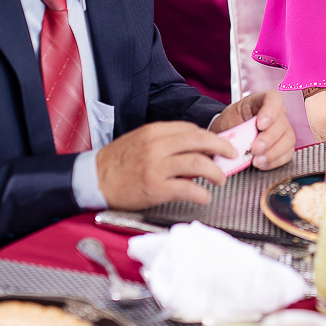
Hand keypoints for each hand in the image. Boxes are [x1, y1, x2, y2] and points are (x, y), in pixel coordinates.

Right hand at [96, 121, 233, 208]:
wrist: (94, 179)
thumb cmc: (118, 161)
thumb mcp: (142, 140)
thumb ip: (167, 141)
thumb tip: (196, 148)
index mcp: (155, 131)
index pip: (192, 129)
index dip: (211, 137)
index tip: (219, 145)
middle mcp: (158, 145)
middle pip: (200, 141)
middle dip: (222, 147)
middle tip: (231, 155)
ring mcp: (157, 166)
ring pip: (198, 163)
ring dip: (216, 172)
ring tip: (220, 179)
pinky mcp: (155, 187)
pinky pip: (187, 189)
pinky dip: (201, 193)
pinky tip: (205, 197)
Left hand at [211, 90, 295, 169]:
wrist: (228, 134)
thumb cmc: (230, 123)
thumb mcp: (227, 121)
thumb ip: (236, 129)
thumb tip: (239, 144)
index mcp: (260, 101)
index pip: (273, 99)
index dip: (270, 111)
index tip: (260, 125)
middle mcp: (276, 113)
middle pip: (281, 122)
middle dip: (268, 138)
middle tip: (255, 149)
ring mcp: (282, 129)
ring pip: (288, 139)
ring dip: (273, 152)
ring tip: (257, 160)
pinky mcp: (284, 144)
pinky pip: (287, 153)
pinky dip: (275, 161)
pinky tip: (262, 163)